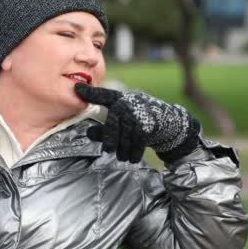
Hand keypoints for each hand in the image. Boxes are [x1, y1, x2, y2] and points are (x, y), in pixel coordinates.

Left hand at [75, 83, 199, 162]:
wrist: (171, 124)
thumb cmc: (142, 122)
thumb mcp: (122, 124)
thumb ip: (104, 128)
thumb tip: (88, 132)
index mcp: (120, 99)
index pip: (103, 96)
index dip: (90, 93)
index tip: (76, 89)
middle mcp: (129, 103)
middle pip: (112, 126)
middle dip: (111, 142)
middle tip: (110, 151)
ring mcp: (138, 113)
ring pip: (123, 136)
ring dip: (123, 150)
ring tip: (123, 156)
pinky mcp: (147, 124)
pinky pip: (136, 142)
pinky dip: (134, 153)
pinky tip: (133, 158)